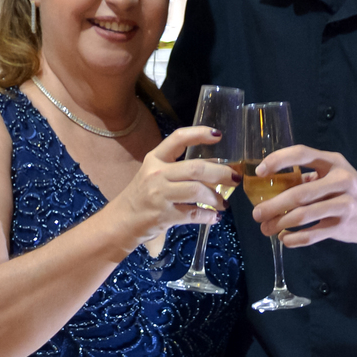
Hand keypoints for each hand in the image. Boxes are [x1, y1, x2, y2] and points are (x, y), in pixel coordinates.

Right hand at [110, 127, 237, 246]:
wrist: (121, 222)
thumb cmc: (141, 197)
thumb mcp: (155, 176)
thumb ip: (181, 170)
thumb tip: (215, 167)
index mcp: (155, 159)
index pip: (178, 138)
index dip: (199, 134)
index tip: (218, 135)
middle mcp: (157, 174)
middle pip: (196, 168)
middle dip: (221, 173)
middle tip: (235, 178)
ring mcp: (160, 195)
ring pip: (197, 191)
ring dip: (215, 198)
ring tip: (223, 203)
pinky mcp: (164, 216)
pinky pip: (194, 215)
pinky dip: (209, 217)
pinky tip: (215, 218)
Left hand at [249, 145, 356, 245]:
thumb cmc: (347, 191)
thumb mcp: (333, 175)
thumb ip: (308, 178)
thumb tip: (270, 187)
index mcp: (333, 162)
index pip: (302, 153)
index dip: (278, 160)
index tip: (259, 172)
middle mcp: (340, 180)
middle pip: (299, 193)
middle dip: (273, 205)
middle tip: (257, 214)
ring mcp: (344, 205)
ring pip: (303, 216)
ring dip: (280, 224)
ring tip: (266, 229)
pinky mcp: (342, 226)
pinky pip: (312, 234)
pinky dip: (294, 239)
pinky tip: (285, 239)